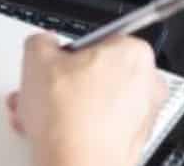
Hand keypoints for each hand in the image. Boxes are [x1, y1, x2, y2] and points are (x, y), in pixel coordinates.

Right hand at [7, 33, 166, 165]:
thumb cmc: (71, 119)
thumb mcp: (36, 57)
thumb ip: (41, 41)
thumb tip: (43, 44)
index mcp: (134, 52)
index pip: (96, 40)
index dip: (66, 53)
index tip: (52, 62)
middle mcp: (147, 84)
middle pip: (94, 73)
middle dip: (61, 82)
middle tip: (41, 88)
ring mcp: (142, 117)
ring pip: (93, 102)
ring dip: (62, 105)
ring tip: (37, 113)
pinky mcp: (131, 143)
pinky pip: (99, 126)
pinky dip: (74, 127)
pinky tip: (49, 132)